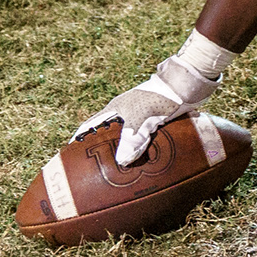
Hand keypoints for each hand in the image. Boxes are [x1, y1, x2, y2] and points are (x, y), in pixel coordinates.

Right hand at [74, 54, 220, 166]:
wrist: (186, 85)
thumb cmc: (160, 98)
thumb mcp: (142, 119)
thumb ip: (131, 139)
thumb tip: (122, 161)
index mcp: (115, 109)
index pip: (89, 126)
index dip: (78, 140)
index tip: (69, 156)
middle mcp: (125, 113)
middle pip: (107, 133)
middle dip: (101, 149)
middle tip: (95, 169)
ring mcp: (140, 116)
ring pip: (127, 137)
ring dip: (123, 151)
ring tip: (118, 170)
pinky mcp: (155, 120)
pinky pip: (143, 138)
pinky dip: (141, 149)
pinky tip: (143, 162)